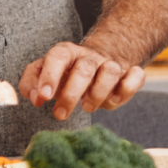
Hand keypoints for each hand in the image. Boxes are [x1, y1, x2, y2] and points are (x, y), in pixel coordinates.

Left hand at [18, 41, 144, 119]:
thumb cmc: (65, 73)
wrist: (97, 62)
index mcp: (66, 52)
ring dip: (98, 93)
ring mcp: (110, 64)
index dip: (50, 76)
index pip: (58, 57)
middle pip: (84, 69)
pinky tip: (114, 99)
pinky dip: (128, 88)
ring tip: (87, 107)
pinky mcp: (128, 73)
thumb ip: (31, 83)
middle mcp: (89, 57)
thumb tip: (35, 98)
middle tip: (60, 114)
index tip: (43, 98)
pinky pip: (136, 76)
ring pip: (110, 71)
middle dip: (71, 94)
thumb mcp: (43, 74)